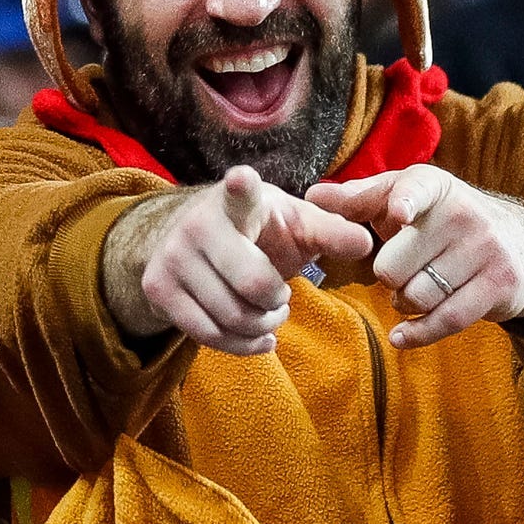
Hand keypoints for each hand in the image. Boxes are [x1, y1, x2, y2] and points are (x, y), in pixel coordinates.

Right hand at [106, 166, 372, 355]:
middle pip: (254, 285)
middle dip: (278, 302)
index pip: (239, 191)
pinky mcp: (157, 286)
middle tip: (281, 297)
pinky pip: (207, 335)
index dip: (241, 186)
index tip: (242, 178)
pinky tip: (256, 337)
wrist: (197, 239)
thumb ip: (332, 232)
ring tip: (267, 313)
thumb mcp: (297, 224)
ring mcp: (173, 255)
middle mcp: (199, 223)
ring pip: (232, 316)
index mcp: (239, 200)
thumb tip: (366, 245)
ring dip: (262, 326)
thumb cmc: (259, 231)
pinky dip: (242, 345)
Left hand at [307, 165, 523, 348]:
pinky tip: (400, 336)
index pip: (416, 190)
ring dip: (405, 302)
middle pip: (393, 266)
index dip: (404, 203)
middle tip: (401, 270)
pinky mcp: (499, 285)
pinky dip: (417, 333)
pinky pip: (447, 319)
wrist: (518, 244)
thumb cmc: (438, 220)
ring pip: (417, 296)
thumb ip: (356, 199)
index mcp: (432, 187)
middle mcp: (462, 214)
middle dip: (387, 277)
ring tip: (414, 288)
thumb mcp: (402, 199)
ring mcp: (485, 250)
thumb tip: (312, 197)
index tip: (398, 215)